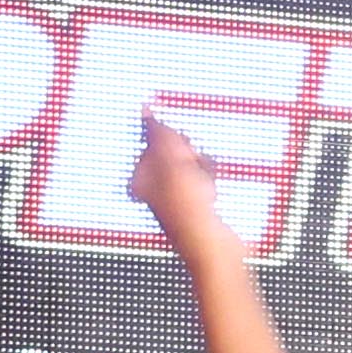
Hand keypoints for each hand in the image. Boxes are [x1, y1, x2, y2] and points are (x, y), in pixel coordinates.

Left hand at [129, 108, 249, 260]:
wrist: (212, 244)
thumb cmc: (186, 207)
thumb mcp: (169, 158)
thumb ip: (157, 131)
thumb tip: (145, 108)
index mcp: (139, 177)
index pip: (154, 138)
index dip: (171, 140)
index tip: (178, 149)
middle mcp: (153, 188)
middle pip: (175, 149)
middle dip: (190, 153)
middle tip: (192, 168)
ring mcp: (176, 197)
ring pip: (192, 162)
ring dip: (203, 166)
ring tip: (204, 184)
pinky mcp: (196, 204)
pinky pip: (205, 178)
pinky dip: (210, 180)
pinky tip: (211, 192)